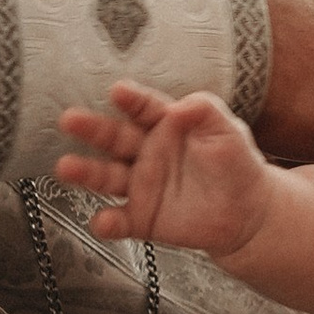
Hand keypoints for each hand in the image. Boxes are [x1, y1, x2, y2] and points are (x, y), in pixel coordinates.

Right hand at [56, 80, 272, 254]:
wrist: (247, 212)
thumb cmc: (236, 164)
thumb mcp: (228, 131)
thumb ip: (207, 112)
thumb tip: (183, 105)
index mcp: (165, 125)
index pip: (144, 108)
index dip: (132, 100)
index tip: (118, 92)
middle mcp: (145, 153)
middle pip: (113, 138)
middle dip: (91, 128)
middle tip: (70, 119)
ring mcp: (140, 185)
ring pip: (106, 177)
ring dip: (85, 172)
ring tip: (66, 168)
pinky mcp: (142, 218)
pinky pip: (120, 220)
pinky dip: (108, 222)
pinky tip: (102, 221)